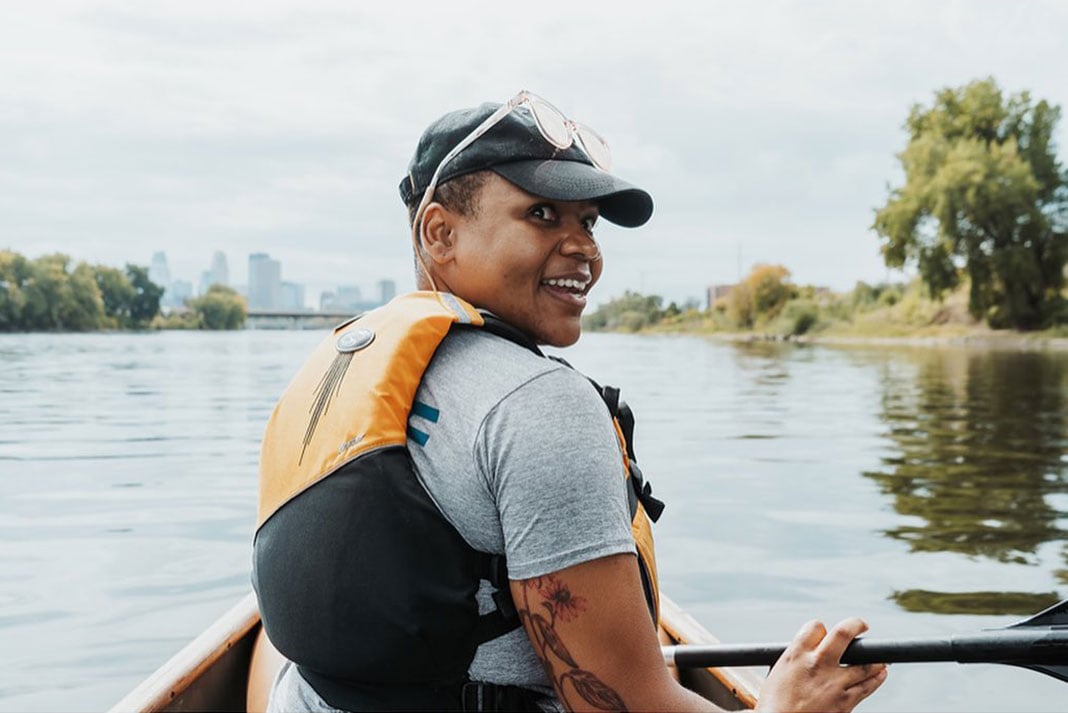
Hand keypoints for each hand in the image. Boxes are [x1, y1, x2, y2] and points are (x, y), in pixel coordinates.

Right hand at [755, 618, 887, 712]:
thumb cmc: (775, 705)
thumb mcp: (776, 674)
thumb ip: (793, 660)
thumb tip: (804, 656)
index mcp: (796, 654)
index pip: (816, 627)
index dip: (821, 628)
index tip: (824, 633)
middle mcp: (818, 664)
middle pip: (844, 633)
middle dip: (856, 625)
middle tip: (861, 625)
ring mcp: (834, 683)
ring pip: (864, 663)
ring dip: (874, 658)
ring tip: (878, 656)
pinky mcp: (845, 703)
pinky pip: (868, 686)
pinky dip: (877, 678)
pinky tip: (880, 673)